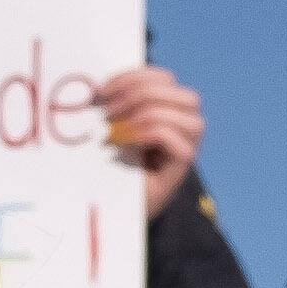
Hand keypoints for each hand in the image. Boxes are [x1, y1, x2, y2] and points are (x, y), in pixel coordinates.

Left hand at [97, 63, 203, 221]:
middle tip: (110, 109)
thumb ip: (114, 106)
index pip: (164, 79)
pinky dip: (150, 133)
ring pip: (187, 112)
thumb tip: (99, 88)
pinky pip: (177, 139)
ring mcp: (185, 147)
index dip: (134, 76)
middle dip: (142, 92)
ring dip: (148, 112)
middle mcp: (183, 128)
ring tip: (118, 128)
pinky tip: (125, 142)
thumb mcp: (110, 128)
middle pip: (181, 93)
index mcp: (167, 112)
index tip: (102, 90)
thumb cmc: (109, 168)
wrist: (111, 210)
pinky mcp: (180, 168)